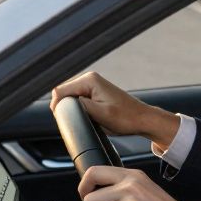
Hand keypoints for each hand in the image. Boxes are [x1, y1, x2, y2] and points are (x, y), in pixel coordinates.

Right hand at [50, 71, 178, 148]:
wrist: (142, 119)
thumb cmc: (125, 118)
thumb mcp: (99, 114)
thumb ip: (79, 106)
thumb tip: (62, 104)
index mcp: (89, 80)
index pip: (60, 91)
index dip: (57, 107)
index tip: (65, 121)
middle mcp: (90, 78)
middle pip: (63, 93)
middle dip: (65, 108)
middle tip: (77, 122)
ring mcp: (92, 84)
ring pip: (69, 97)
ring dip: (72, 109)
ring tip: (85, 119)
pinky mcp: (94, 91)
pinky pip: (77, 98)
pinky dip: (78, 108)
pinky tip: (86, 116)